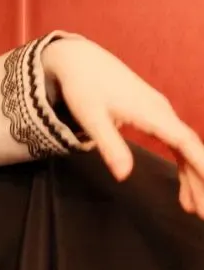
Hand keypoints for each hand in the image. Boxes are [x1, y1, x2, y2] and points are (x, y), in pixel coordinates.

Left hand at [42, 37, 203, 217]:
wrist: (78, 59)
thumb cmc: (83, 86)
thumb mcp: (90, 117)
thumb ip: (110, 144)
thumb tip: (124, 176)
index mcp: (152, 112)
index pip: (185, 142)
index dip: (201, 164)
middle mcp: (162, 111)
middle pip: (190, 148)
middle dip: (201, 179)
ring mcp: (160, 112)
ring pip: (185, 148)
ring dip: (193, 177)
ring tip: (194, 209)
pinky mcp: (154, 114)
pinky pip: (176, 143)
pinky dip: (183, 165)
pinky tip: (182, 188)